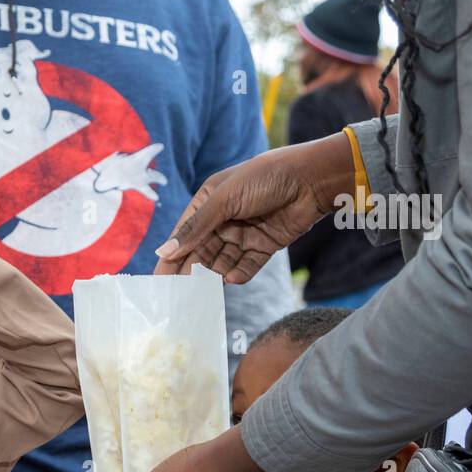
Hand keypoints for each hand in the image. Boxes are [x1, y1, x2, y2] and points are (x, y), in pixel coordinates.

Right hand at [155, 132, 353, 282]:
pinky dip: (238, 274)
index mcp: (208, 203)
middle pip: (201, 252)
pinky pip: (246, 266)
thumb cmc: (265, 178)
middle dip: (191, 271)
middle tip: (180, 294)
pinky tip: (232, 279)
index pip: (183, 235)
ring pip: (221, 261)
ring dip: (213, 275)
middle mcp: (223, 219)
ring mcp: (244, 234)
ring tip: (204, 291)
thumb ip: (196, 227)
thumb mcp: (225, 199)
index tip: (159, 280)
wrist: (312, 179)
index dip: (171, 256)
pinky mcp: (264, 246)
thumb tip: (165, 252)